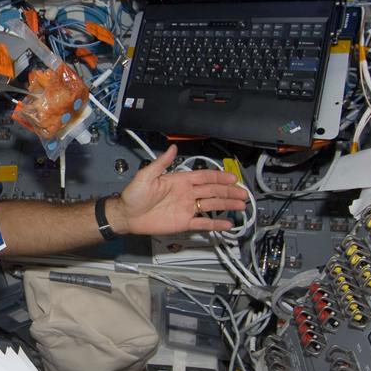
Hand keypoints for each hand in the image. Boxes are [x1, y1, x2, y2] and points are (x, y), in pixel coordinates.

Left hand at [108, 144, 248, 235]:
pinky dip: (215, 223)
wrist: (127, 215)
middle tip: (243, 193)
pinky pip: (202, 223)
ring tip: (241, 206)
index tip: (232, 178)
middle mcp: (186, 194)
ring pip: (211, 206)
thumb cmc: (134, 195)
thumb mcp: (146, 175)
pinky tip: (227, 223)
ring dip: (226, 205)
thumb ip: (161, 163)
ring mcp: (186, 208)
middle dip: (228, 191)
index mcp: (180, 181)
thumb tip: (172, 147)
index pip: (204, 177)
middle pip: (212, 191)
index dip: (218, 177)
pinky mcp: (183, 222)